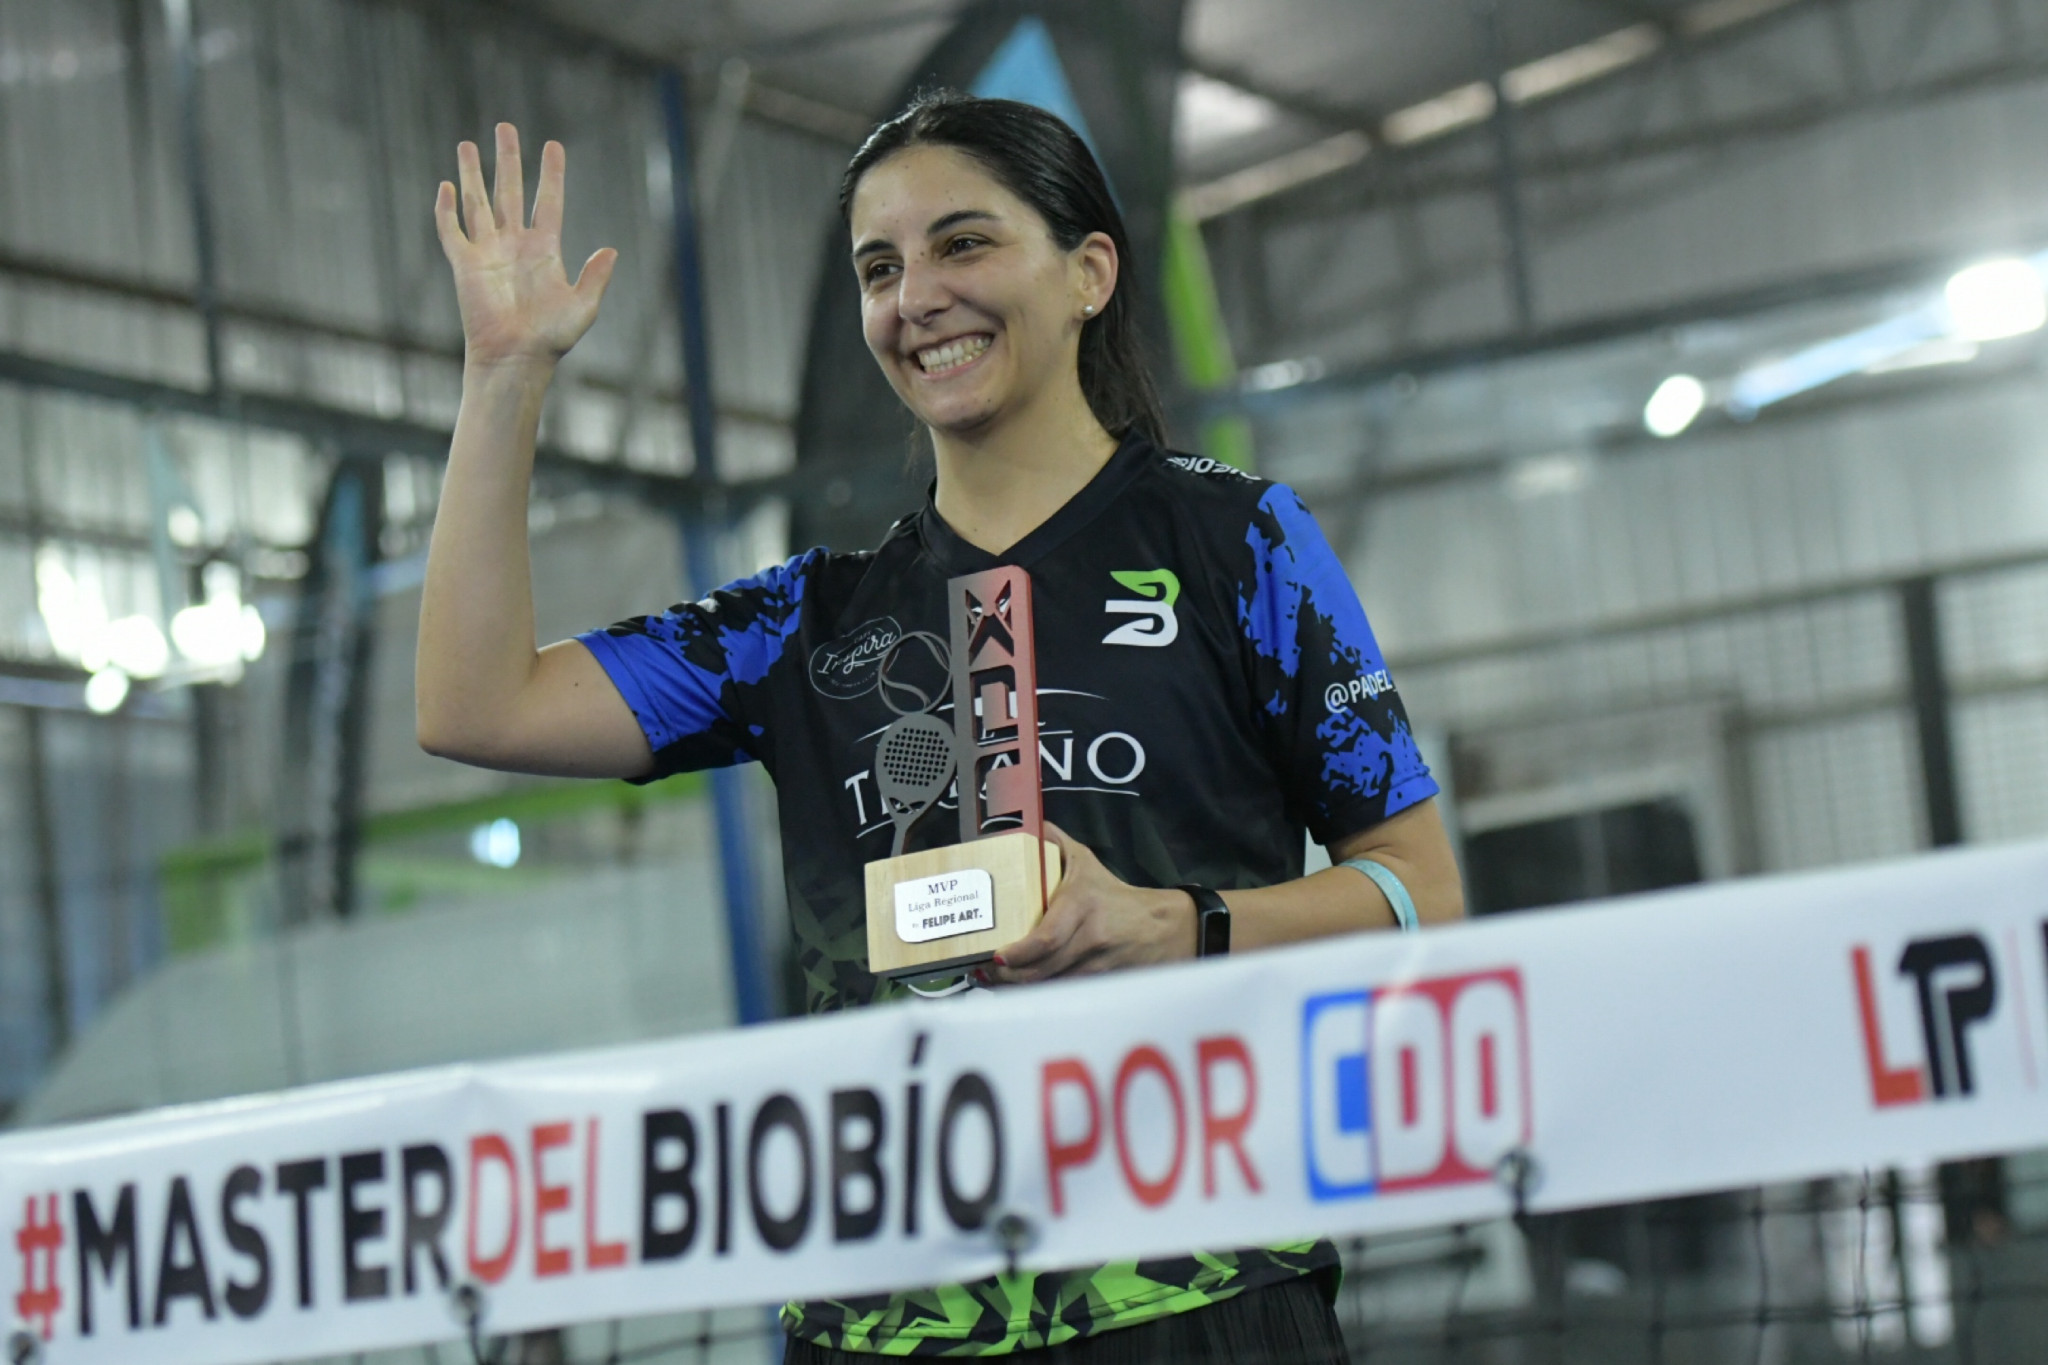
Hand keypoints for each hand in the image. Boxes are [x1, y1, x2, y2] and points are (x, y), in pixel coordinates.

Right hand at [435, 123, 616, 370]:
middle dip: (508, 159)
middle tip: (505, 127)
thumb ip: (596, 277)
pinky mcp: (465, 265)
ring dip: (473, 173)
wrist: (516, 358)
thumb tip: (611, 250)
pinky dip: (447, 210)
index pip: (549, 201)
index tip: (554, 146)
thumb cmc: (551, 338)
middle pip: (510, 191)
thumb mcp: (584, 307)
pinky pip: (452, 231)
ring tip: (468, 143)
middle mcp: (515, 245)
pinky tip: (446, 186)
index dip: (551, 173)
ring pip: (478, 202)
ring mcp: (488, 252)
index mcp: (545, 250)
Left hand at [983, 822, 1195, 983]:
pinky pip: (1064, 991)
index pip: (1046, 938)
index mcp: (1082, 905)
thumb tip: (1024, 825)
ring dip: (1020, 987)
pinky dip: (1041, 992)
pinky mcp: (1101, 983)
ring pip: (1050, 985)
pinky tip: (1022, 989)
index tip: (997, 955)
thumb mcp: (1086, 862)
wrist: (1164, 927)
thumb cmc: (1116, 895)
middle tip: (984, 971)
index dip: (1019, 953)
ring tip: (994, 981)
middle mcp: (1090, 937)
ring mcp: (1096, 964)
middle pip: (1042, 969)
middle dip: (1008, 976)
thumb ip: (1054, 842)